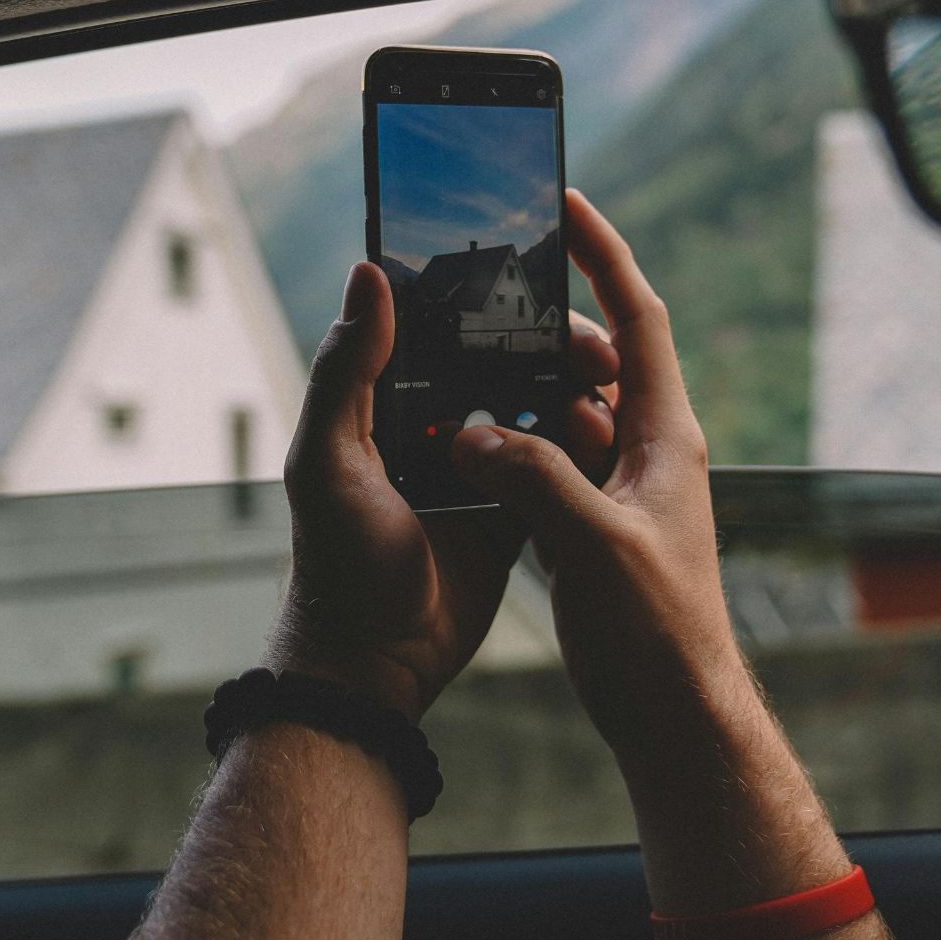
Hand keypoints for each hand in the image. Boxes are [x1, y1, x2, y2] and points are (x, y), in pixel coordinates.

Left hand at [273, 259, 621, 719]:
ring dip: (574, 393)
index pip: (442, 326)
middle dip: (553, 346)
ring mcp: (478, 467)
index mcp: (386, 401)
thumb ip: (345, 370)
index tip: (542, 283)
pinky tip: (611, 435)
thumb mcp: (328, 459)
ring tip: (609, 392)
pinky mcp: (512, 510)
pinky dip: (582, 449)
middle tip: (598, 351)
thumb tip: (368, 274)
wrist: (375, 665)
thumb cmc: (336, 563)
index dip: (491, 299)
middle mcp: (433, 424)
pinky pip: (555, 467)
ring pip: (536, 408)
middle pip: (503, 361)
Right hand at [450, 190, 737, 741]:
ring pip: (566, 417)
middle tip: (489, 314)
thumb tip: (474, 430)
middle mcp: (649, 453)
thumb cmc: (655, 630)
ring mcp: (621, 492)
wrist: (673, 712)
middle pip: (597, 363)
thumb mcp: (593, 542)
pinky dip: (513, 452)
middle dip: (545, 333)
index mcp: (666, 437)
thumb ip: (532, 475)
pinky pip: (549, 467)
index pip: (639, 319)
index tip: (567, 205)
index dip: (605, 256)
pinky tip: (469, 453)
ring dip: (522, 397)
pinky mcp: (593, 530)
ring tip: (467, 380)